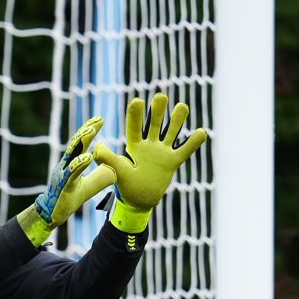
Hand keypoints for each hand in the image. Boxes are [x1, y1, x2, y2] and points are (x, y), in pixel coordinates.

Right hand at [18, 117, 115, 245]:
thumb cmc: (68, 199)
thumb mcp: (89, 186)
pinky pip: (70, 173)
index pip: (81, 143)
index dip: (89, 131)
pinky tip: (87, 157)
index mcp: (71, 163)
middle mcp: (65, 164)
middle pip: (76, 143)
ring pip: (72, 154)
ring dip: (81, 141)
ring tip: (91, 130)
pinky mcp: (62, 185)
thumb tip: (115, 169)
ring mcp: (62, 173)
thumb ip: (100, 177)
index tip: (100, 119)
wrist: (53, 215)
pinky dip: (78, 164)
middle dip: (86, 130)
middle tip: (98, 119)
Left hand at [92, 93, 206, 231]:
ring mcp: (162, 151)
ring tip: (182, 107)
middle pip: (154, 124)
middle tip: (160, 97)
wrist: (141, 200)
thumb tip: (97, 147)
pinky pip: (184, 150)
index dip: (135, 115)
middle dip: (157, 111)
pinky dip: (193, 142)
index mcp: (134, 145)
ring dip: (177, 120)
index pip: (134, 127)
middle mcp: (149, 144)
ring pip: (171, 132)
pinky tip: (202, 131)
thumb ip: (109, 160)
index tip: (137, 101)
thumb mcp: (117, 173)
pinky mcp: (173, 161)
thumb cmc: (126, 186)